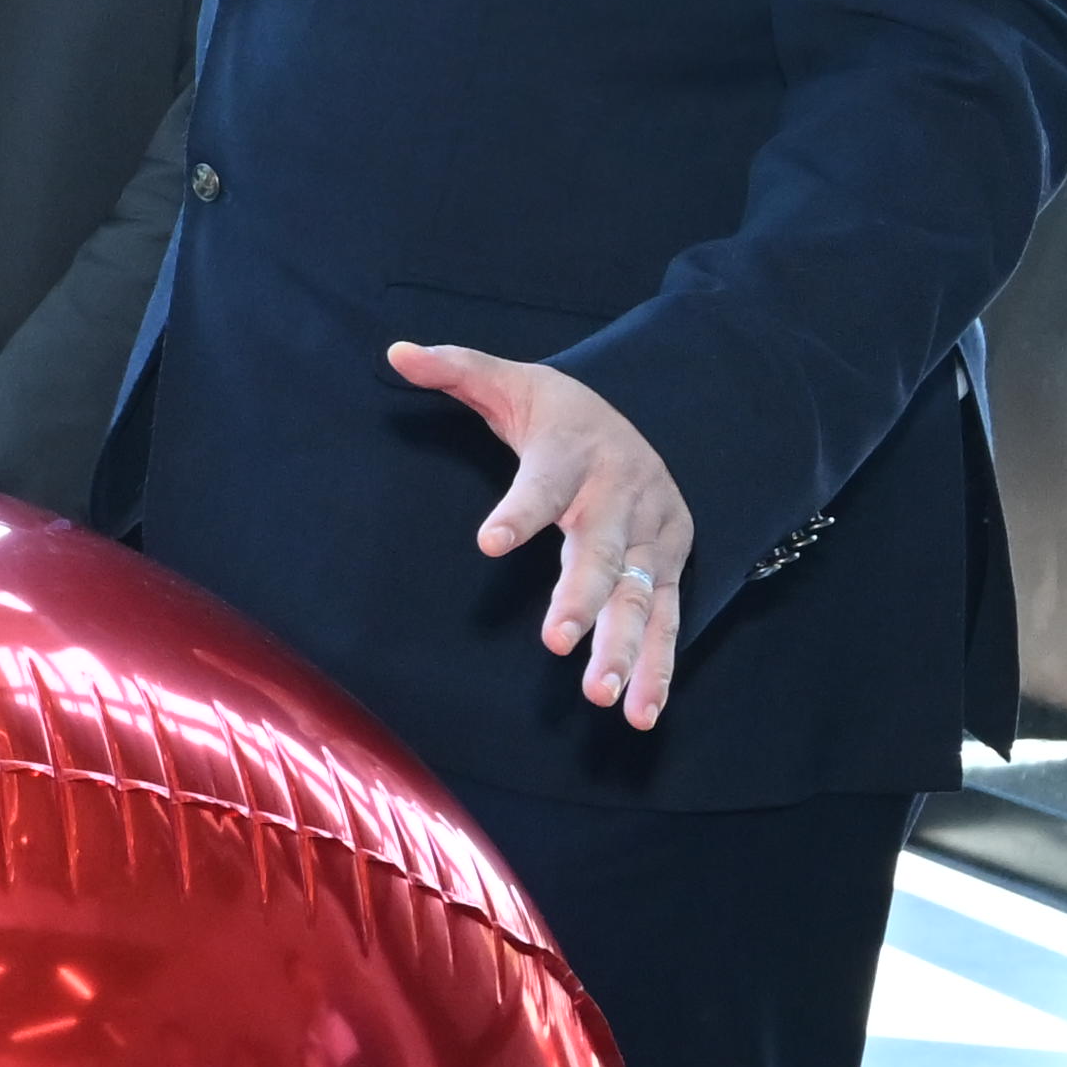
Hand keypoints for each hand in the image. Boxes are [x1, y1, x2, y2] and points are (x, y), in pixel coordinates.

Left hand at [396, 339, 695, 725]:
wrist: (649, 416)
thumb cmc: (562, 413)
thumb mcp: (512, 382)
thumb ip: (458, 371)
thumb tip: (396, 352)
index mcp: (576, 454)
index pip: (544, 484)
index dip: (519, 511)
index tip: (489, 541)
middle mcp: (622, 498)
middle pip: (603, 551)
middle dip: (584, 597)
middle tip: (556, 640)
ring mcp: (653, 537)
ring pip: (642, 597)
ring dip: (626, 648)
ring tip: (603, 695)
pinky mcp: (670, 568)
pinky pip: (668, 622)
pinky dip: (659, 667)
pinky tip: (642, 713)